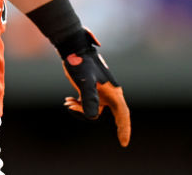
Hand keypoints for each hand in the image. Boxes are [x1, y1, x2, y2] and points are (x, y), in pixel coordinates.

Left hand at [60, 29, 130, 146]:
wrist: (73, 47)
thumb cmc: (81, 63)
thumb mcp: (85, 82)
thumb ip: (90, 99)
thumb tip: (93, 118)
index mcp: (113, 91)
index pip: (122, 114)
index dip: (124, 129)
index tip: (124, 143)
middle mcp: (109, 93)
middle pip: (111, 114)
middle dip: (96, 117)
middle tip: (114, 136)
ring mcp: (100, 91)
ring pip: (94, 109)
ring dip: (81, 109)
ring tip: (68, 102)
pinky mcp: (91, 89)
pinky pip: (87, 103)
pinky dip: (77, 104)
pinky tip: (67, 100)